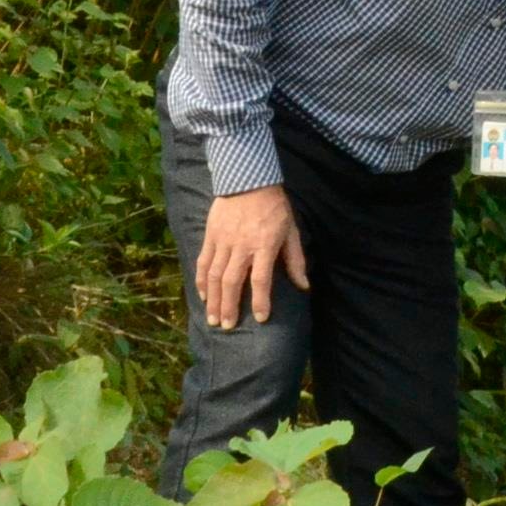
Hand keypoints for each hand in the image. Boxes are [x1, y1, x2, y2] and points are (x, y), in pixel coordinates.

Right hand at [197, 184, 307, 329]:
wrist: (248, 180)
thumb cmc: (275, 207)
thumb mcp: (291, 231)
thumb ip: (295, 260)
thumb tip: (304, 286)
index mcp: (264, 245)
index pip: (261, 279)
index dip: (260, 301)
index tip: (259, 318)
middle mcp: (242, 246)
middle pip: (232, 282)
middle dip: (229, 306)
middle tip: (227, 326)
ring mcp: (223, 241)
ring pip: (215, 275)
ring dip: (213, 299)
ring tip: (213, 318)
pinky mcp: (211, 235)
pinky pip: (204, 261)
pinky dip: (201, 280)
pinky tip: (203, 295)